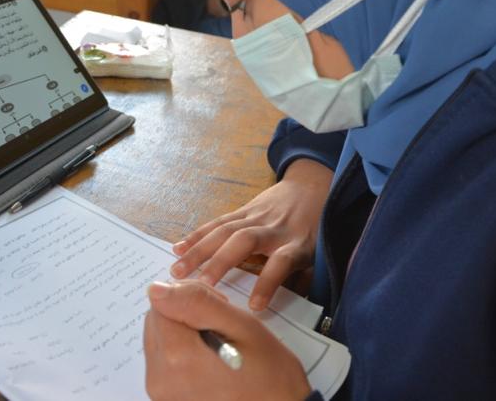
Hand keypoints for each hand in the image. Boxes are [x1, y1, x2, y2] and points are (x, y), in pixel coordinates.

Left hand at [143, 281, 310, 400]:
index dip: (190, 298)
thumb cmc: (269, 375)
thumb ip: (196, 303)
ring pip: (159, 341)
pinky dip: (182, 356)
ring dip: (184, 335)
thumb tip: (156, 289)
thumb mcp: (241, 326)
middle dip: (184, 316)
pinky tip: (209, 363)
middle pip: (156, 322)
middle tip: (221, 327)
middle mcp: (161, 379)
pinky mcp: (166, 400)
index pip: (160, 302)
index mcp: (178, 357)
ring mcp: (162, 394)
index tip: (218, 310)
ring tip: (217, 347)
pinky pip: (164, 364)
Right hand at [170, 159, 332, 309]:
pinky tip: (179, 248)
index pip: (283, 261)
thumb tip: (284, 309)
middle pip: (245, 241)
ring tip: (178, 270)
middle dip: (220, 262)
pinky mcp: (244, 210)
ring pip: (225, 230)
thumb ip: (301, 279)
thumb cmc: (314, 228)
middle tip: (201, 285)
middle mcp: (274, 228)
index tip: (254, 306)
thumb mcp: (317, 254)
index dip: (268, 282)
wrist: (312, 186)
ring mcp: (257, 216)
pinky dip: (197, 235)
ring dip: (199, 250)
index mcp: (296, 243)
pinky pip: (218, 222)